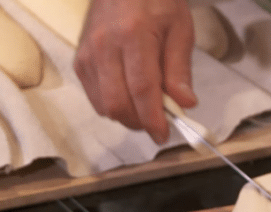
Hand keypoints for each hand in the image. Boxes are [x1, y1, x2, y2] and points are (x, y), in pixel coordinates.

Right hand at [74, 0, 196, 143]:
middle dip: (141, 122)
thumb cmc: (158, 4)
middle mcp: (104, 46)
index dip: (153, 118)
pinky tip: (131, 97)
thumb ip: (180, 70)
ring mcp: (88, 54)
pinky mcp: (80, 61)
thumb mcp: (180, 30)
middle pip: (118, 103)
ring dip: (128, 117)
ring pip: (104, 106)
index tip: (164, 135)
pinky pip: (95, 98)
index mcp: (133, 35)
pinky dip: (114, 106)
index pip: (142, 89)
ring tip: (148, 109)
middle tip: (160, 123)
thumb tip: (186, 104)